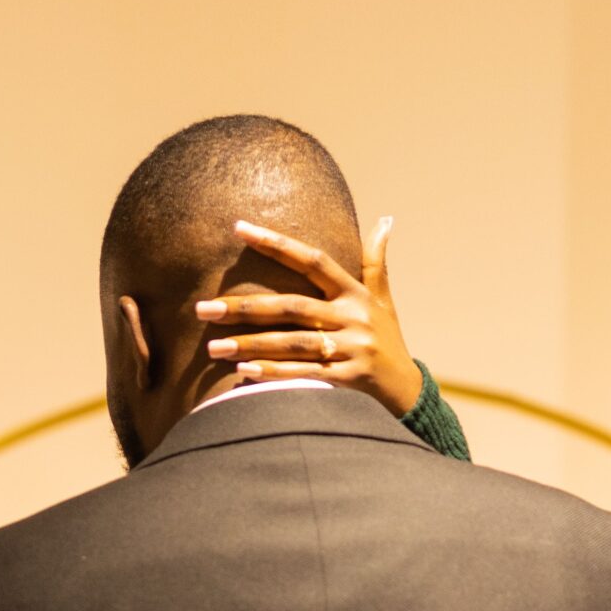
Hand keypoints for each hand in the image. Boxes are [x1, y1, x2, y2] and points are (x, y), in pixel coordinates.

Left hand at [195, 216, 424, 416]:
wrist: (407, 390)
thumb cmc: (387, 339)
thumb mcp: (382, 299)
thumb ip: (375, 261)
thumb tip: (385, 220)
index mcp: (354, 293)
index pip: (311, 260)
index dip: (276, 244)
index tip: (239, 228)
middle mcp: (352, 318)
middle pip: (291, 307)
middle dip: (245, 307)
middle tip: (203, 309)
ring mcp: (350, 349)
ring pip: (292, 343)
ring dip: (250, 345)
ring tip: (212, 347)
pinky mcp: (347, 379)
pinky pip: (304, 374)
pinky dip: (274, 374)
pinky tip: (243, 371)